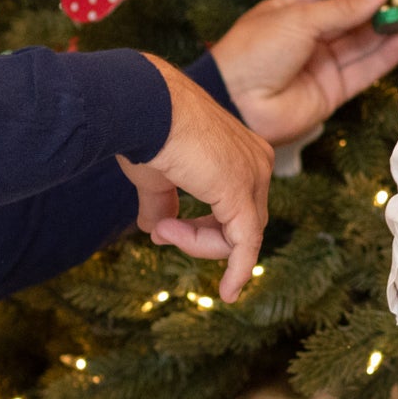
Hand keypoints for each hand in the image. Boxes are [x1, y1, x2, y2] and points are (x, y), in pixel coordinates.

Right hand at [125, 58, 273, 300]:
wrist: (139, 106)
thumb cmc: (145, 130)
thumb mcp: (158, 174)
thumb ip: (164, 204)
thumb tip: (158, 231)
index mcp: (244, 153)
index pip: (236, 206)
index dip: (203, 227)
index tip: (165, 231)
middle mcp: (258, 162)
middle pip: (243, 223)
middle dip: (200, 237)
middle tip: (162, 233)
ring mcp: (253, 177)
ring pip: (241, 236)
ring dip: (198, 244)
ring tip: (162, 231)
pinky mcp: (241, 194)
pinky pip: (245, 244)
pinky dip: (237, 270)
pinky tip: (228, 293)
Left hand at [207, 0, 397, 146]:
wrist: (237, 104)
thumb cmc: (253, 52)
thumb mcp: (299, 19)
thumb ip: (344, 8)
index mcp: (293, 11)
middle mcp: (310, 37)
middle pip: (353, 20)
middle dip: (380, 9)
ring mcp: (322, 64)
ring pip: (362, 45)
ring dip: (387, 31)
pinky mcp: (333, 90)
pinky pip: (364, 71)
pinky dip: (384, 57)